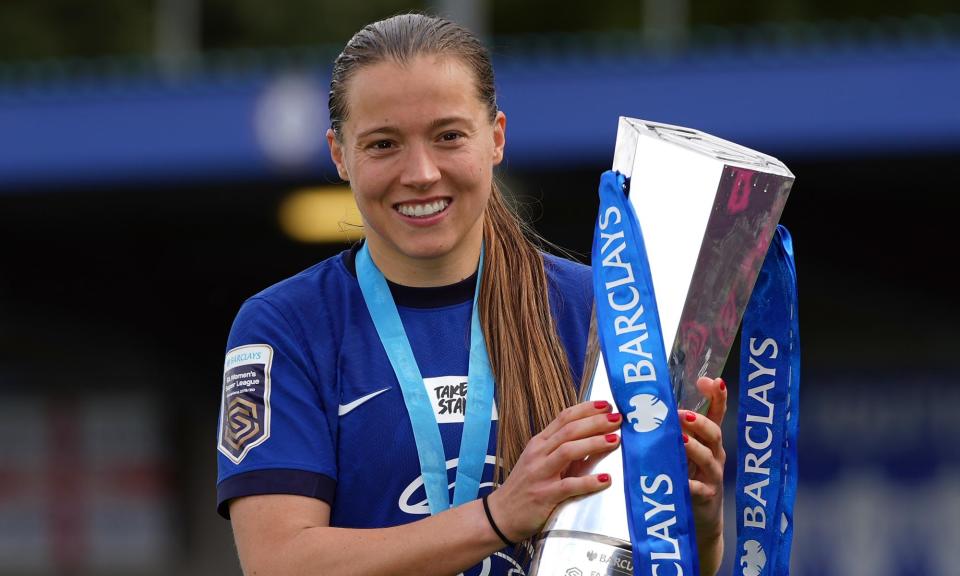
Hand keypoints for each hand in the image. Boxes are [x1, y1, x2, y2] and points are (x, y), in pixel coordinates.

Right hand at [486, 400, 620, 541]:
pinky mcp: (544, 495)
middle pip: (569, 430)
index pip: (564, 418)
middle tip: (617, 419)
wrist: (501, 514)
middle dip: (595, 422)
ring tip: (615, 440)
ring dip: (594, 443)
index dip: (586, 409)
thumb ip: (568, 451)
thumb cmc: (526, 487)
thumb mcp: (543, 463)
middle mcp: (538, 454)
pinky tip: (606, 479)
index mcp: (539, 443)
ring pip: (568, 451)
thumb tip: (599, 438)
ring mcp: (540, 474)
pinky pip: (569, 485)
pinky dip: (589, 481)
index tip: (606, 405)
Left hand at [681, 376, 727, 573]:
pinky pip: (699, 489)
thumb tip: (646, 406)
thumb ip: (671, 430)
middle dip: (700, 422)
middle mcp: (714, 454)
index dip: (717, 396)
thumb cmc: (687, 476)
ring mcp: (712, 475)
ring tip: (680, 440)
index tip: (710, 380)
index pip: (717, 413)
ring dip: (694, 447)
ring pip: (708, 458)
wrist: (699, 518)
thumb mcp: (682, 451)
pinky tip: (683, 480)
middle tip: (681, 415)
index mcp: (708, 440)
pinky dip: (690, 484)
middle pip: (714, 433)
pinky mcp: (706, 496)